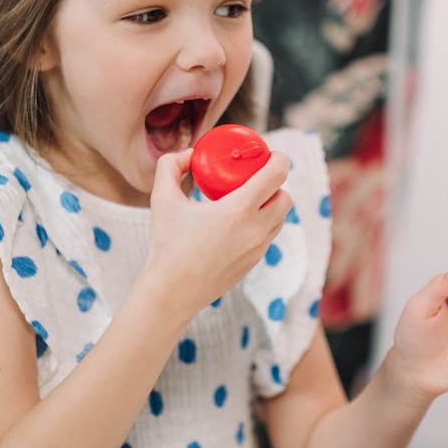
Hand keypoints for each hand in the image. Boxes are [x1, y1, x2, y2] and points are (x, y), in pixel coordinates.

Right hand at [143, 147, 292, 323]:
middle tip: (255, 176)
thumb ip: (171, 166)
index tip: (269, 153)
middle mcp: (255, 230)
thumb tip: (189, 154)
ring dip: (271, 203)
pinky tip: (240, 221)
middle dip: (275, 182)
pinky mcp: (254, 263)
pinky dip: (262, 223)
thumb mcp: (162, 198)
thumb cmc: (166, 244)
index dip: (279, 158)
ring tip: (248, 198)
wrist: (171, 293)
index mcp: (238, 210)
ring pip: (280, 218)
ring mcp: (258, 249)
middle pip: (285, 196)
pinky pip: (269, 235)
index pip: (277, 175)